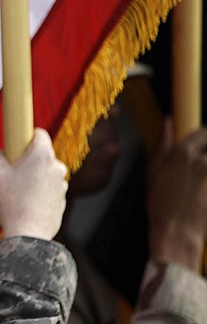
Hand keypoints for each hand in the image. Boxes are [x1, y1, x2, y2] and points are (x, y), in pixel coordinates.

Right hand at [0, 128, 67, 239]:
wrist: (28, 235)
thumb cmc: (11, 202)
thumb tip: (3, 154)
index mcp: (42, 155)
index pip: (39, 133)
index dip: (25, 136)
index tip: (16, 145)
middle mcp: (57, 166)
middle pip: (41, 154)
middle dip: (27, 160)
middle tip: (11, 174)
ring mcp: (62, 184)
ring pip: (45, 172)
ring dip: (33, 177)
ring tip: (17, 192)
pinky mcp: (62, 200)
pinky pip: (48, 188)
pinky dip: (39, 192)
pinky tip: (26, 203)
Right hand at [147, 120, 206, 270]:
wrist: (177, 232)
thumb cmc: (161, 204)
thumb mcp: (153, 172)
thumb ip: (163, 145)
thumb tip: (168, 122)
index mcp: (184, 154)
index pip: (204, 132)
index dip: (204, 136)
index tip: (202, 142)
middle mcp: (203, 162)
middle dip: (206, 153)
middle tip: (199, 168)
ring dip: (206, 170)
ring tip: (199, 183)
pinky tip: (202, 191)